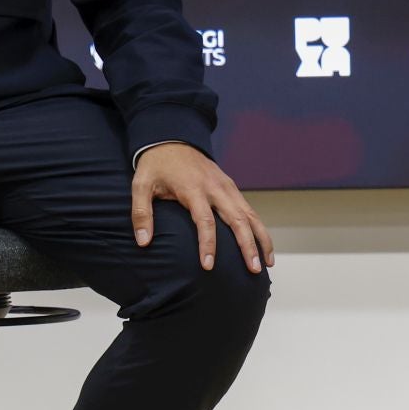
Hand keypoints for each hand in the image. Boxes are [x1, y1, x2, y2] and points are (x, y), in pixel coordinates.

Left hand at [132, 143, 273, 273]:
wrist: (172, 139)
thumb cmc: (156, 166)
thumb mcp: (141, 185)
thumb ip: (141, 214)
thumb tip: (144, 243)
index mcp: (194, 189)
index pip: (205, 221)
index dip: (208, 244)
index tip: (208, 266)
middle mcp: (215, 188)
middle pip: (237, 219)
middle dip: (247, 245)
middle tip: (254, 270)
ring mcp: (227, 187)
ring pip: (250, 215)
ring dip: (261, 238)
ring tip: (267, 263)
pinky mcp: (231, 187)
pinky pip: (249, 210)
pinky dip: (258, 228)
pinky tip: (262, 246)